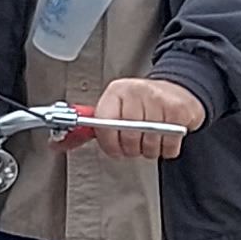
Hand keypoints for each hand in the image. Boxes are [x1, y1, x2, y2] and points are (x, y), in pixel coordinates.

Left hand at [73, 73, 206, 148]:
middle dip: (130, 149)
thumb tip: (61, 142)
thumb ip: (92, 128)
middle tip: (134, 145)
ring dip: (149, 150)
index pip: (104, 123)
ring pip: (149, 144)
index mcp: (116, 92)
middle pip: (128, 137)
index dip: (108, 143)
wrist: (178, 89)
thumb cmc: (141, 102)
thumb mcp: (115, 108)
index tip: (113, 148)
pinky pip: (169, 146)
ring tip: (150, 138)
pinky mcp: (179, 111)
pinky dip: (166, 149)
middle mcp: (137, 92)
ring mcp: (159, 100)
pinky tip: (164, 137)